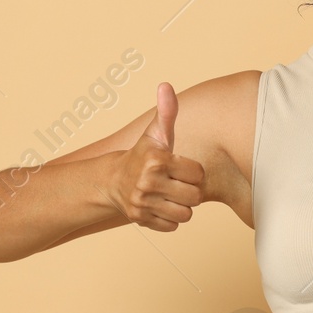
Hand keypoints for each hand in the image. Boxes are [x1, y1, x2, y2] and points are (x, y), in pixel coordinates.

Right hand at [104, 83, 204, 230]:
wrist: (113, 181)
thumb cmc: (143, 155)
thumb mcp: (156, 134)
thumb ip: (166, 112)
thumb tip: (165, 86)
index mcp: (157, 160)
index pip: (198, 174)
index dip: (193, 171)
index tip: (180, 167)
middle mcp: (148, 182)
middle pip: (194, 197)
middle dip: (188, 191)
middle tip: (176, 183)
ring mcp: (143, 203)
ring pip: (185, 214)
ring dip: (181, 206)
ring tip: (169, 195)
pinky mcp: (141, 220)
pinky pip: (173, 226)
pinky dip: (169, 219)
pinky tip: (160, 206)